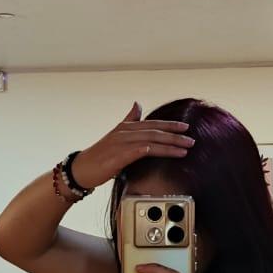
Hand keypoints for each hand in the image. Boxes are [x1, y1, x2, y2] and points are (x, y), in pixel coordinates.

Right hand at [69, 103, 193, 188]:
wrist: (82, 169)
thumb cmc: (101, 154)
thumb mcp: (116, 134)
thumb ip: (130, 120)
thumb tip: (138, 104)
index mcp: (126, 128)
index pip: (152, 124)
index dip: (170, 125)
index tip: (186, 127)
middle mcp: (124, 133)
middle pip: (154, 132)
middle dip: (175, 136)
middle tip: (191, 140)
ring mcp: (119, 145)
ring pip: (148, 142)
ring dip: (168, 146)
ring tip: (184, 150)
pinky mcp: (115, 158)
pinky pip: (133, 152)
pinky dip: (144, 150)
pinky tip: (154, 151)